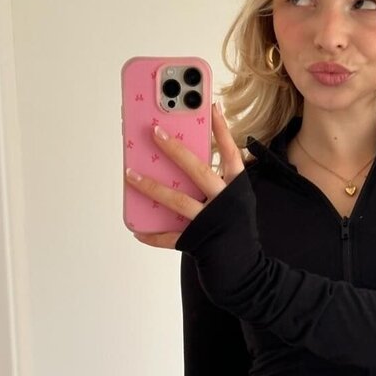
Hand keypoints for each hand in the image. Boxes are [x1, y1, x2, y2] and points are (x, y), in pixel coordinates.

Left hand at [126, 103, 246, 249]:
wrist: (245, 269)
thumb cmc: (236, 231)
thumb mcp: (235, 201)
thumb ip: (216, 181)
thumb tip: (183, 159)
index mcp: (237, 188)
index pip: (230, 153)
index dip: (221, 130)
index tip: (210, 106)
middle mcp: (225, 202)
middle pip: (198, 170)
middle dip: (175, 149)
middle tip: (154, 131)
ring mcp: (211, 222)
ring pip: (178, 200)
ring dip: (151, 187)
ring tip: (130, 174)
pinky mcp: (198, 242)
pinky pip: (170, 237)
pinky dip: (152, 234)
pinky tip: (137, 229)